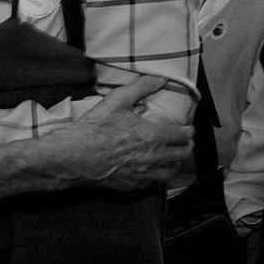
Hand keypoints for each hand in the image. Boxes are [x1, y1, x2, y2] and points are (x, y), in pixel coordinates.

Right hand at [44, 74, 193, 189]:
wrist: (75, 156)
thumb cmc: (95, 128)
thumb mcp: (117, 100)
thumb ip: (142, 87)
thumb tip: (161, 78)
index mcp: (152, 136)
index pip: (182, 135)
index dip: (188, 131)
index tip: (188, 128)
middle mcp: (152, 157)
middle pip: (182, 155)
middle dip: (187, 146)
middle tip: (185, 141)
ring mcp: (144, 174)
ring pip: (172, 172)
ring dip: (176, 163)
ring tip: (174, 156)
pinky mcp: (133, 186)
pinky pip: (155, 183)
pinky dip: (160, 175)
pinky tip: (155, 169)